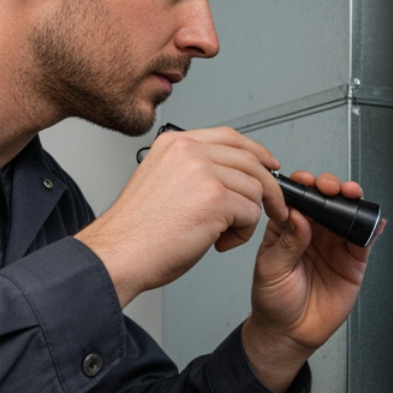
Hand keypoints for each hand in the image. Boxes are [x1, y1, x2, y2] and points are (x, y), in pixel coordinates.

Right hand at [75, 127, 286, 306]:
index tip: (270, 166)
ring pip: (254, 190)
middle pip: (250, 161)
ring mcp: (204, 173)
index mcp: (174, 143)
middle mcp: (189, 151)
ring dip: (247, 218)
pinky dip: (242, 233)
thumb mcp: (161, 181)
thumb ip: (191, 171)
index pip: (229, 137)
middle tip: (273, 208)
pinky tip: (218, 242)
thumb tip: (228, 177)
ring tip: (221, 235)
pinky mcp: (216, 199)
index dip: (256, 152)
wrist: (118, 255)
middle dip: (268, 189)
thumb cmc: (136, 231)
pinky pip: (251, 213)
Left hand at [242, 170, 376, 392]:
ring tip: (352, 195)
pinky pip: (364, 239)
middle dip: (330, 187)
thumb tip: (298, 215)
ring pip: (347, 214)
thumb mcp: (270, 269)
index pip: (298, 198)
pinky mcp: (352, 261)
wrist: (289, 333)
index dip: (304, 185)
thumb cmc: (273, 301)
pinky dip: (371, 228)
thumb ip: (287, 242)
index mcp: (287, 228)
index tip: (306, 182)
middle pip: (326, 200)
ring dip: (352, 200)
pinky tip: (373, 221)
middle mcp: (312, 232)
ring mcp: (334, 245)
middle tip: (331, 189)